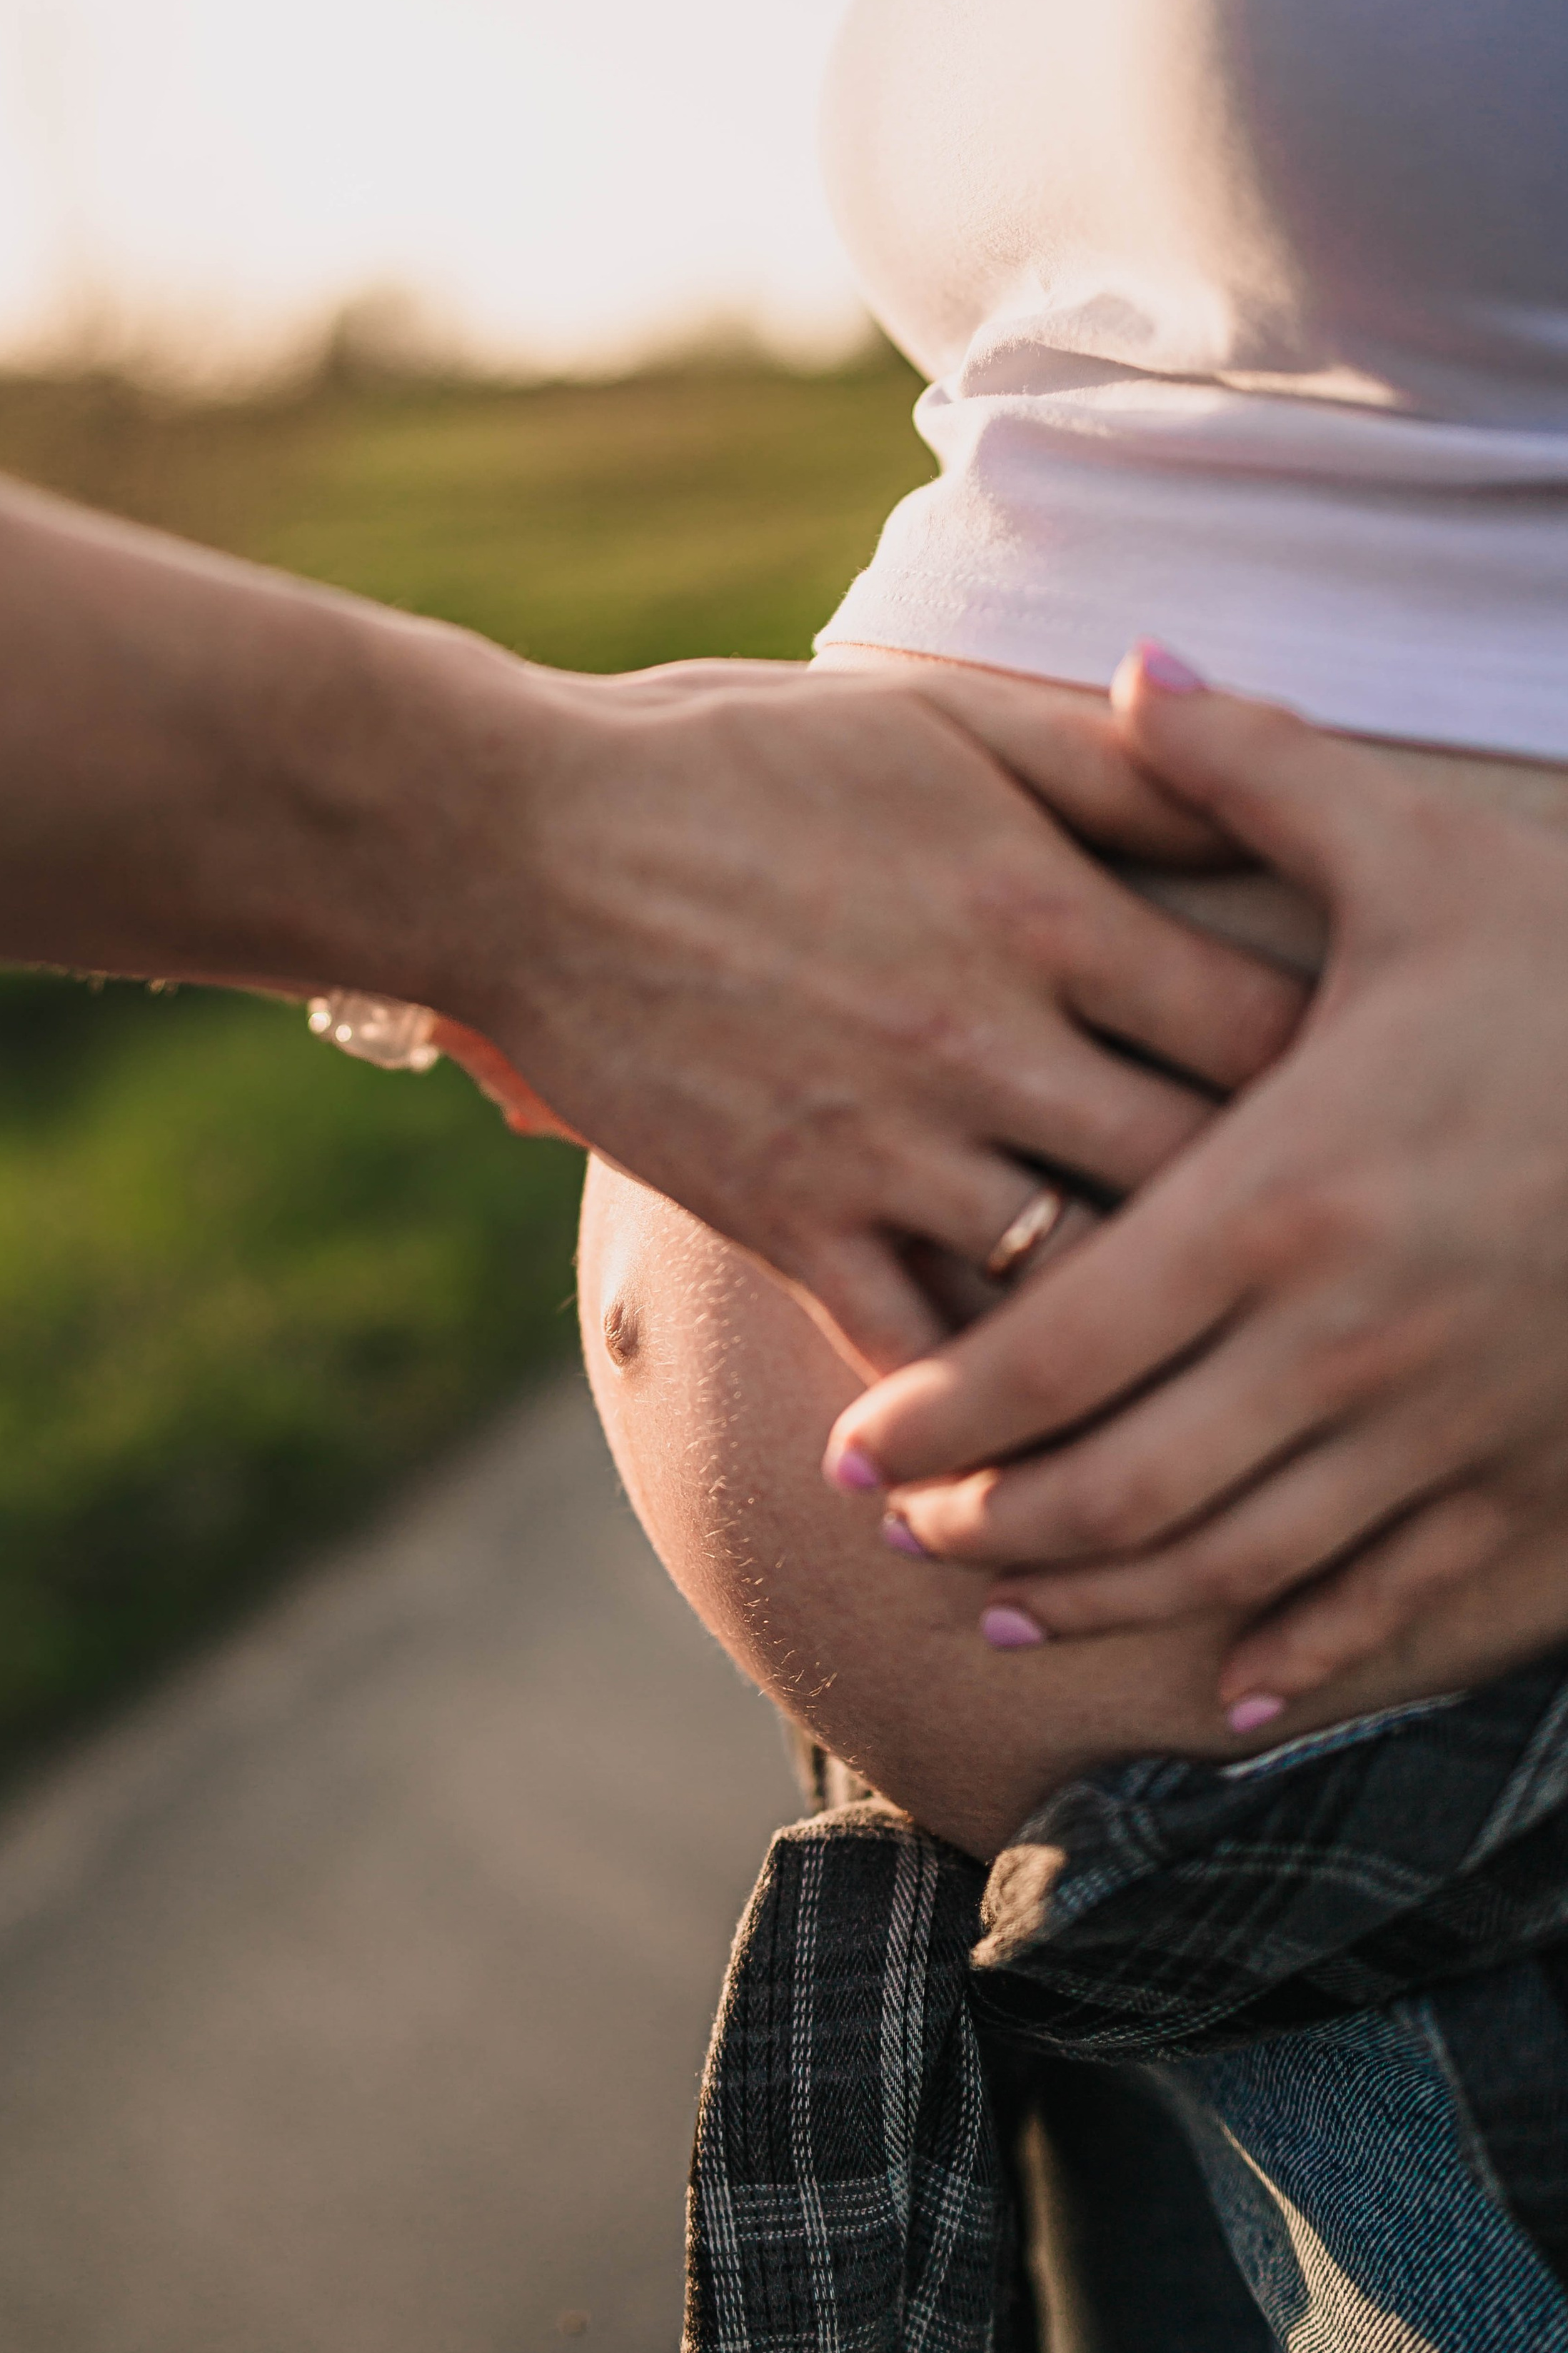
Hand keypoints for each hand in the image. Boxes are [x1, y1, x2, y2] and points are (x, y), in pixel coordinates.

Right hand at [466, 654, 1301, 1373]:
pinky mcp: (786, 1221)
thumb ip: (1107, 771)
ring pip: (1077, 1286)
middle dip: (1264, 1214)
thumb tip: (1256, 809)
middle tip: (1286, 1242)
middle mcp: (986, 1040)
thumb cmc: (729, 758)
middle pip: (1201, 1174)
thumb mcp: (934, 722)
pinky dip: (980, 1397)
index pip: (1265, 1028)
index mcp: (1042, 908)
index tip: (1339, 1098)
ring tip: (1185, 1353)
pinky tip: (1018, 1416)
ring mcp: (885, 1145)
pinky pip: (919, 1352)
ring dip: (1140, 1327)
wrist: (511, 846)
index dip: (1332, 1073)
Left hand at [825, 646, 1567, 1725]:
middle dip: (987, 1527)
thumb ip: (1260, 778)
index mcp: (1286, 1194)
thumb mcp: (1432, 860)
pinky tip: (1224, 1689)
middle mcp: (1347, 1339)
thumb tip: (1135, 663)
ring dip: (1102, 1600)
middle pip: (1117, 1485)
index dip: (936, 1418)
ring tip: (1007, 1606)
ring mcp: (1449, 1429)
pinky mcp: (1542, 1485)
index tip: (853, 1449)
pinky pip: (1398, 1607)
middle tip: (904, 1534)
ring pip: (1232, 1565)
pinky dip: (1299, 1659)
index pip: (1053, 1347)